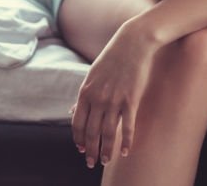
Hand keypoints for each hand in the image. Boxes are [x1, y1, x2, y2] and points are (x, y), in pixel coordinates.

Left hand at [71, 20, 157, 168]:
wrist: (133, 42)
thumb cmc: (112, 58)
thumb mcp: (92, 75)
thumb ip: (84, 95)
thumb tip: (73, 111)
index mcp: (85, 91)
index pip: (78, 123)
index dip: (78, 139)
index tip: (81, 150)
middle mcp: (98, 98)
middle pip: (91, 132)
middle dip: (90, 150)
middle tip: (91, 163)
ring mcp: (114, 100)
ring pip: (108, 133)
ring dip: (106, 150)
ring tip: (105, 162)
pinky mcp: (131, 99)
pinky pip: (127, 126)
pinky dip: (126, 141)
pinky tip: (124, 152)